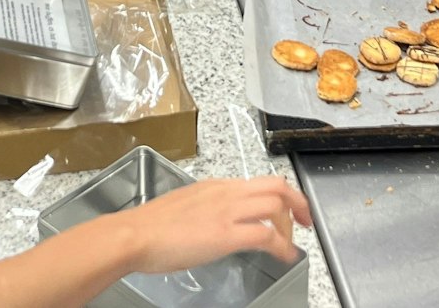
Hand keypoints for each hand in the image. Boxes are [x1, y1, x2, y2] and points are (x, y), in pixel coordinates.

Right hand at [113, 177, 309, 271]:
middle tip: (304, 221)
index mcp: (216, 186)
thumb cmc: (150, 226)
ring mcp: (227, 212)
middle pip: (276, 186)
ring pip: (276, 205)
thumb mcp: (185, 205)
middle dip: (298, 203)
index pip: (260, 182)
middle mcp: (225, 193)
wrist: (134, 235)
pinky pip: (266, 236)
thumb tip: (216, 220)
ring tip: (291, 242)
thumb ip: (206, 208)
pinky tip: (285, 256)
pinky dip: (282, 246)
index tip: (289, 209)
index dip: (282, 195)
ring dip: (290, 226)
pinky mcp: (226, 234)